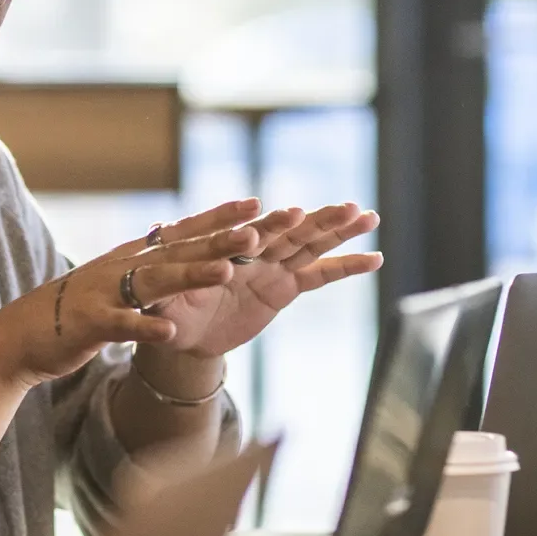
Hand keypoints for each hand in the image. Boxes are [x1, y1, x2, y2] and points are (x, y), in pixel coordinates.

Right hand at [0, 203, 263, 389]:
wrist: (22, 333)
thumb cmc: (77, 308)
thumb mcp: (118, 280)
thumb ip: (149, 264)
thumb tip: (180, 241)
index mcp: (133, 257)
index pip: (182, 231)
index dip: (218, 218)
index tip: (255, 205)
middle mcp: (122, 267)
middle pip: (177, 251)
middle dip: (217, 241)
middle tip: (256, 232)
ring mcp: (105, 293)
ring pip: (154, 281)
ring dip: (190, 276)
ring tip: (225, 272)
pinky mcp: (90, 323)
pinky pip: (122, 324)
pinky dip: (145, 326)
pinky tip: (170, 329)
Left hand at [145, 201, 381, 360]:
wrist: (182, 328)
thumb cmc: (165, 309)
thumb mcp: (161, 305)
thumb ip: (167, 297)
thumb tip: (162, 304)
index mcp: (223, 247)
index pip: (248, 234)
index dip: (271, 225)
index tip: (293, 214)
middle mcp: (252, 250)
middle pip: (288, 232)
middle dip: (318, 220)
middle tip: (348, 208)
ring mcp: (272, 266)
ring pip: (309, 244)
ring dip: (338, 230)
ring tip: (368, 216)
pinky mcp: (285, 287)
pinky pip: (319, 275)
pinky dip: (346, 266)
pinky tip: (375, 258)